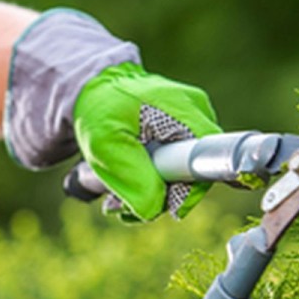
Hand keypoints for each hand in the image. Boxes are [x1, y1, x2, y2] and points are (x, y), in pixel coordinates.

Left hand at [4, 10, 221, 221]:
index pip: (207, 163)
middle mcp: (196, 117)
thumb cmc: (98, 108)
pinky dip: (148, 183)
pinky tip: (124, 187)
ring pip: (182, 177)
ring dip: (148, 195)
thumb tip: (153, 210)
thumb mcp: (106, 145)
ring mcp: (189, 126)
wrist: (91, 88)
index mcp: (186, 112)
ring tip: (113, 199)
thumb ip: (134, 179)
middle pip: (194, 175)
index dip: (188, 192)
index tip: (161, 207)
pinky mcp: (178, 136)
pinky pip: (173, 170)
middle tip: (120, 206)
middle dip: (159, 198)